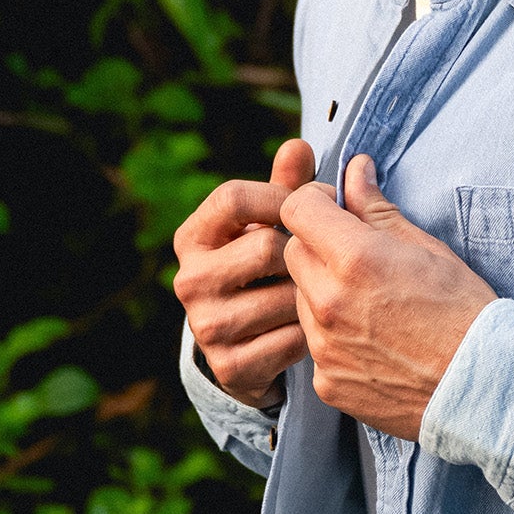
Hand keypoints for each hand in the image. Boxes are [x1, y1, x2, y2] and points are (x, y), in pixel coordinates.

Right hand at [173, 137, 315, 407]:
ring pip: (284, 295)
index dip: (280, 195)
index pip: (233, 196)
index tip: (313, 201)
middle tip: (324, 255)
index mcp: (191, 237)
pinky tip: (313, 327)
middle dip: (303, 250)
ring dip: (312, 293)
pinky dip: (313, 332)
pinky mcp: (230, 367)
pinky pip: (292, 339)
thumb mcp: (269, 222)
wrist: (248, 344)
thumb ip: (285, 185)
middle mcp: (189, 281)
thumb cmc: (265, 264)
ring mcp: (206, 327)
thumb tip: (298, 146)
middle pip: (265, 247)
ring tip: (319, 290)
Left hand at [280, 154, 495, 440]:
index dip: (316, 201)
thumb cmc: (462, 310)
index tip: (337, 209)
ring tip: (370, 301)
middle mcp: (329, 303)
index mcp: (354, 259)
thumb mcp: (424, 246)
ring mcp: (325, 348)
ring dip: (322, 290)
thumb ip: (376, 207)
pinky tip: (372, 339)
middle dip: (317, 243)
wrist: (482, 387)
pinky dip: (333, 335)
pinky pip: (315, 344)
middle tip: (356, 254)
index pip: (297, 209)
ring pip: (301, 299)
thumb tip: (355, 169)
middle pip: (293, 252)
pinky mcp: (327, 383)